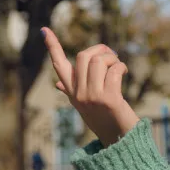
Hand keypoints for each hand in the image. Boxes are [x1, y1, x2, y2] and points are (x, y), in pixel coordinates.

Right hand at [42, 27, 140, 146]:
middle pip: (83, 56)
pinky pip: (114, 71)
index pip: (58, 66)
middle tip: (112, 55)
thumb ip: (73, 91)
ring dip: (113, 58)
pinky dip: (121, 67)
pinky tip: (124, 71)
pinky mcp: (108, 99)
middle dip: (100, 49)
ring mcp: (92, 97)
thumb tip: (58, 83)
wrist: (119, 139)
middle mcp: (78, 95)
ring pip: (98, 61)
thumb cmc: (105, 117)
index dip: (52, 47)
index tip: (45, 30)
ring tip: (119, 65)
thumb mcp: (86, 104)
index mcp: (72, 92)